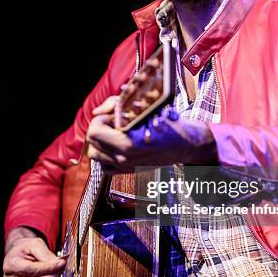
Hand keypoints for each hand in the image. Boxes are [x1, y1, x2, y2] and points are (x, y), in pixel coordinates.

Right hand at [3, 227, 66, 276]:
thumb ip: (46, 254)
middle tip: (61, 268)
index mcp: (11, 265)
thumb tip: (58, 263)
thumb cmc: (25, 249)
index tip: (61, 263)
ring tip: (54, 271)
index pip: (32, 270)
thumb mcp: (35, 244)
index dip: (49, 267)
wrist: (17, 255)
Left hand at [87, 96, 217, 171]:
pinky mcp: (129, 170)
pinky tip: (116, 146)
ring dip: (100, 143)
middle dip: (99, 129)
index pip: (94, 132)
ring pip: (96, 156)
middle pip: (92, 144)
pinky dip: (106, 156)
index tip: (112, 115)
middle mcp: (124, 158)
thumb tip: (99, 110)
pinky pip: (105, 167)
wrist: (185, 145)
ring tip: (114, 134)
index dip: (101, 119)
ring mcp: (125, 166)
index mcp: (127, 143)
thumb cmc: (170, 126)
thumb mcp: (146, 110)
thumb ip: (118, 106)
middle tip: (113, 122)